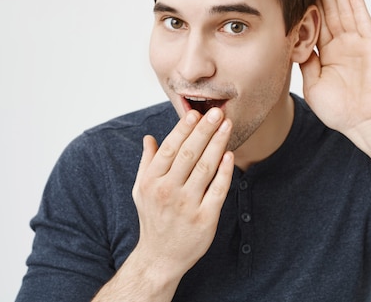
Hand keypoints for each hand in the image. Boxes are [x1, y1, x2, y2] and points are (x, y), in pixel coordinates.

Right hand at [131, 108, 233, 280]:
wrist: (160, 257)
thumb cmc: (153, 219)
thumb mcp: (140, 190)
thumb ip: (147, 162)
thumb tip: (149, 138)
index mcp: (151, 181)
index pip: (170, 149)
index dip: (183, 129)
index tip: (195, 113)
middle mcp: (168, 191)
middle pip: (189, 154)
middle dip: (204, 130)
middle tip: (217, 112)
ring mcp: (187, 205)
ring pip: (205, 168)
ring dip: (217, 144)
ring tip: (227, 126)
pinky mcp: (205, 218)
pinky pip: (218, 190)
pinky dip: (225, 172)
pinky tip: (230, 155)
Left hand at [300, 0, 370, 136]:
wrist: (363, 122)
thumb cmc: (339, 110)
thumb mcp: (312, 85)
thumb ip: (305, 63)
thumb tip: (293, 44)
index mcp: (326, 54)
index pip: (315, 23)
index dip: (308, 5)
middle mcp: (341, 44)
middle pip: (329, 10)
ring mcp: (357, 43)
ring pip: (345, 10)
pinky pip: (362, 21)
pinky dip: (357, 5)